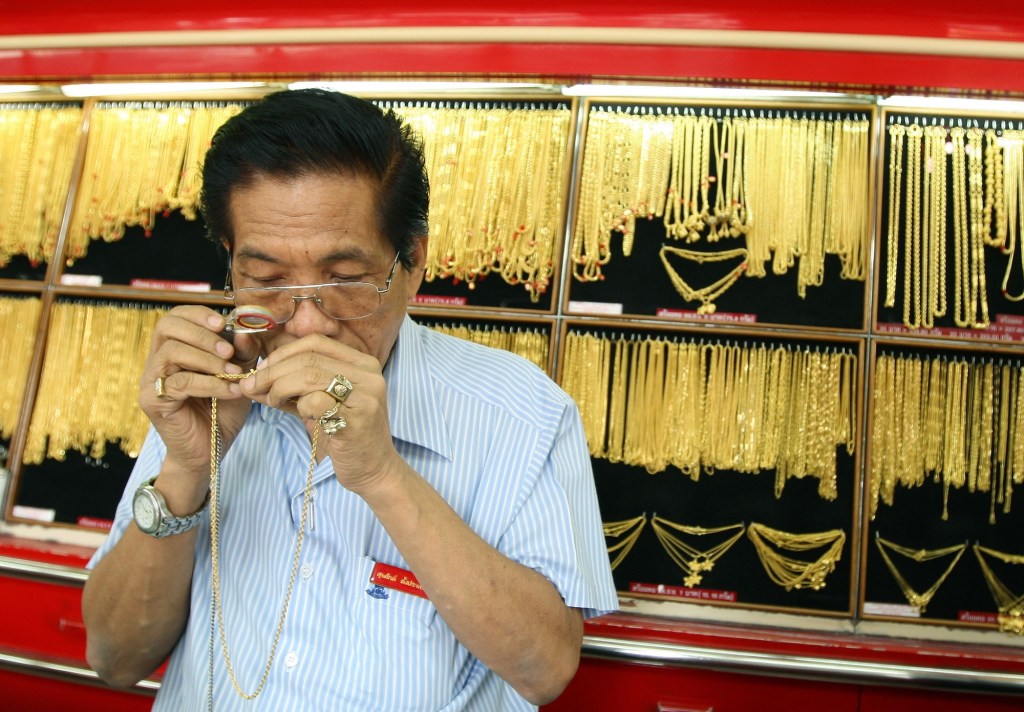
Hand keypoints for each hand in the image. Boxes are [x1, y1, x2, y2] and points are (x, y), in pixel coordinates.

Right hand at [141, 306, 261, 499]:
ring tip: (232, 371)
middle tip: (229, 350)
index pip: (175, 317)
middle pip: (167, 327)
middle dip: (202, 334)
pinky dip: (210, 383)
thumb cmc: (222, 410)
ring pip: (172, 352)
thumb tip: (245, 331)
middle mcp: (157, 361)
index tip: (224, 324)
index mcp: (174, 349)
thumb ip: (243, 353)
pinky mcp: (153, 401)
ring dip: (207, 359)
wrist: (211, 450)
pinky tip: (231, 390)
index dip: (198, 314)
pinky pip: (180, 382)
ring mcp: (152, 380)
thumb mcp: (239, 375)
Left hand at [239, 334, 399, 494]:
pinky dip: (298, 406)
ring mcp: (365, 397)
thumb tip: (253, 379)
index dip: (283, 353)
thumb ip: (293, 388)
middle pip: (309, 358)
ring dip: (280, 387)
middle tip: (253, 386)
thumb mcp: (321, 404)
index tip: (262, 370)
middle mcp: (368, 375)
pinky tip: (298, 414)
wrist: (374, 470)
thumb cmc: (345, 435)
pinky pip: (316, 402)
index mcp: (362, 364)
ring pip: (310, 376)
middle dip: (273, 371)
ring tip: (271, 400)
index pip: (316, 343)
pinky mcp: (357, 421)